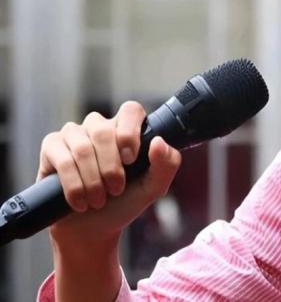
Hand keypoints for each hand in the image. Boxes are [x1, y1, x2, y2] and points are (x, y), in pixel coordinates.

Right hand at [37, 101, 181, 248]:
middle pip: (103, 131)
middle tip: (115, 190)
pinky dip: (73, 184)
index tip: (131, 160)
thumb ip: (167, 164)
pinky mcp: (52, 147)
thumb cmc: (124, 202)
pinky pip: (61, 158)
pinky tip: (79, 201)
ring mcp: (74, 134)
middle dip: (110, 167)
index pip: (130, 110)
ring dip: (92, 180)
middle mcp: (99, 126)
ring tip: (97, 200)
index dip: (130, 132)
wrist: (92, 230)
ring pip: (82, 146)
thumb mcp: (153, 188)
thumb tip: (159, 141)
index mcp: (126, 128)